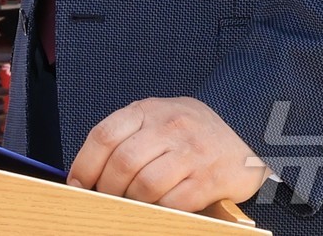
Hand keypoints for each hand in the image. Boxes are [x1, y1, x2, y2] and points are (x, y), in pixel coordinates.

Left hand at [68, 98, 269, 210]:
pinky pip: (175, 202)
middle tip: (105, 201)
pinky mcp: (210, 178)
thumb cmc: (191, 132)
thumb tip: (89, 171)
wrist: (245, 133)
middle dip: (107, 189)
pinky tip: (157, 210)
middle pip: (123, 162)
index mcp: (148, 110)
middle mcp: (168, 126)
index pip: (105, 134)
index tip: (77, 185)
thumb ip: (129, 137)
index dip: (85, 164)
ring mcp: (191, 151)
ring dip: (132, 203)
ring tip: (131, 207)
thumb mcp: (158, 119)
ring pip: (146, 185)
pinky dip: (160, 211)